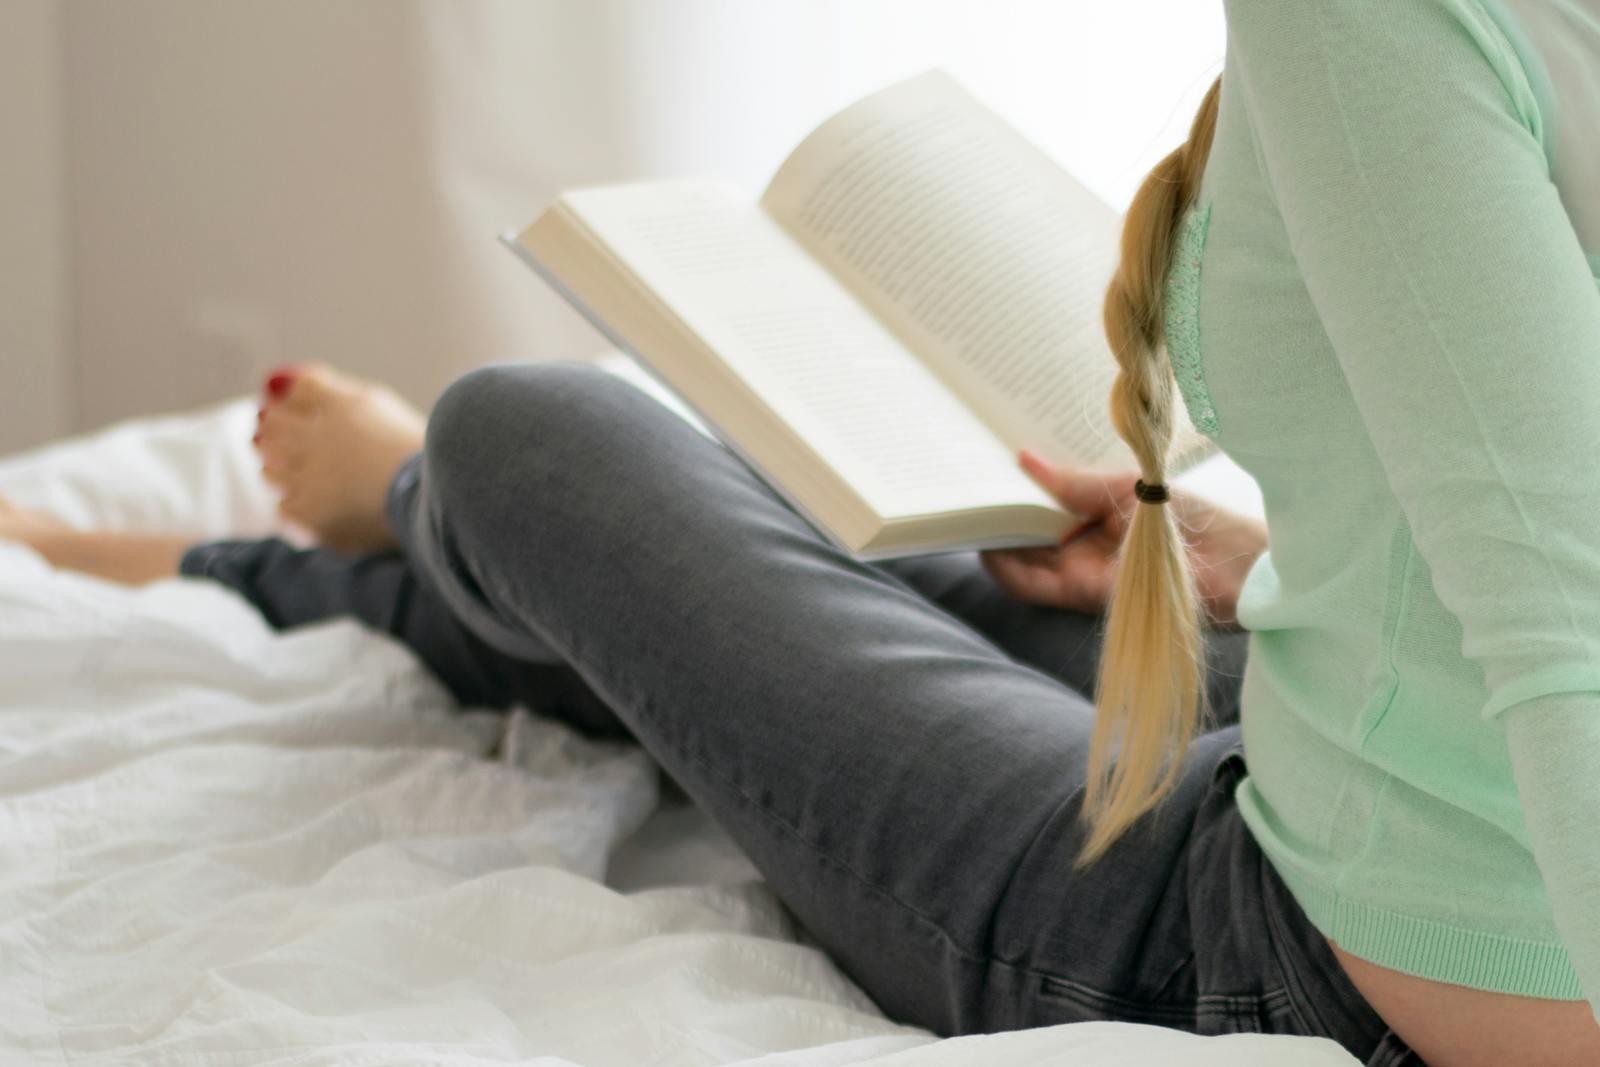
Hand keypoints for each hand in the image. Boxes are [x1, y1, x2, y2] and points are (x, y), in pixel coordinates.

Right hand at [981, 450, 1267, 627]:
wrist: (1237, 566)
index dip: (1014, 491)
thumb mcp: (1128, 486)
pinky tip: (988, 547)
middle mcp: (1086, 545)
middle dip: (996, 516)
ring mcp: (1083, 571)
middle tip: (963, 491)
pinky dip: (1006, 569)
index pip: (1043, 504)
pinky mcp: (1085, 594)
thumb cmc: (1196, 518)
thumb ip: (1073, 482)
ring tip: (966, 517)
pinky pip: (1033, 585)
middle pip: (1026, 533)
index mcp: (1099, 515)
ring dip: (992, 542)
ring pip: (1021, 562)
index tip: (985, 470)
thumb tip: (1024, 459)